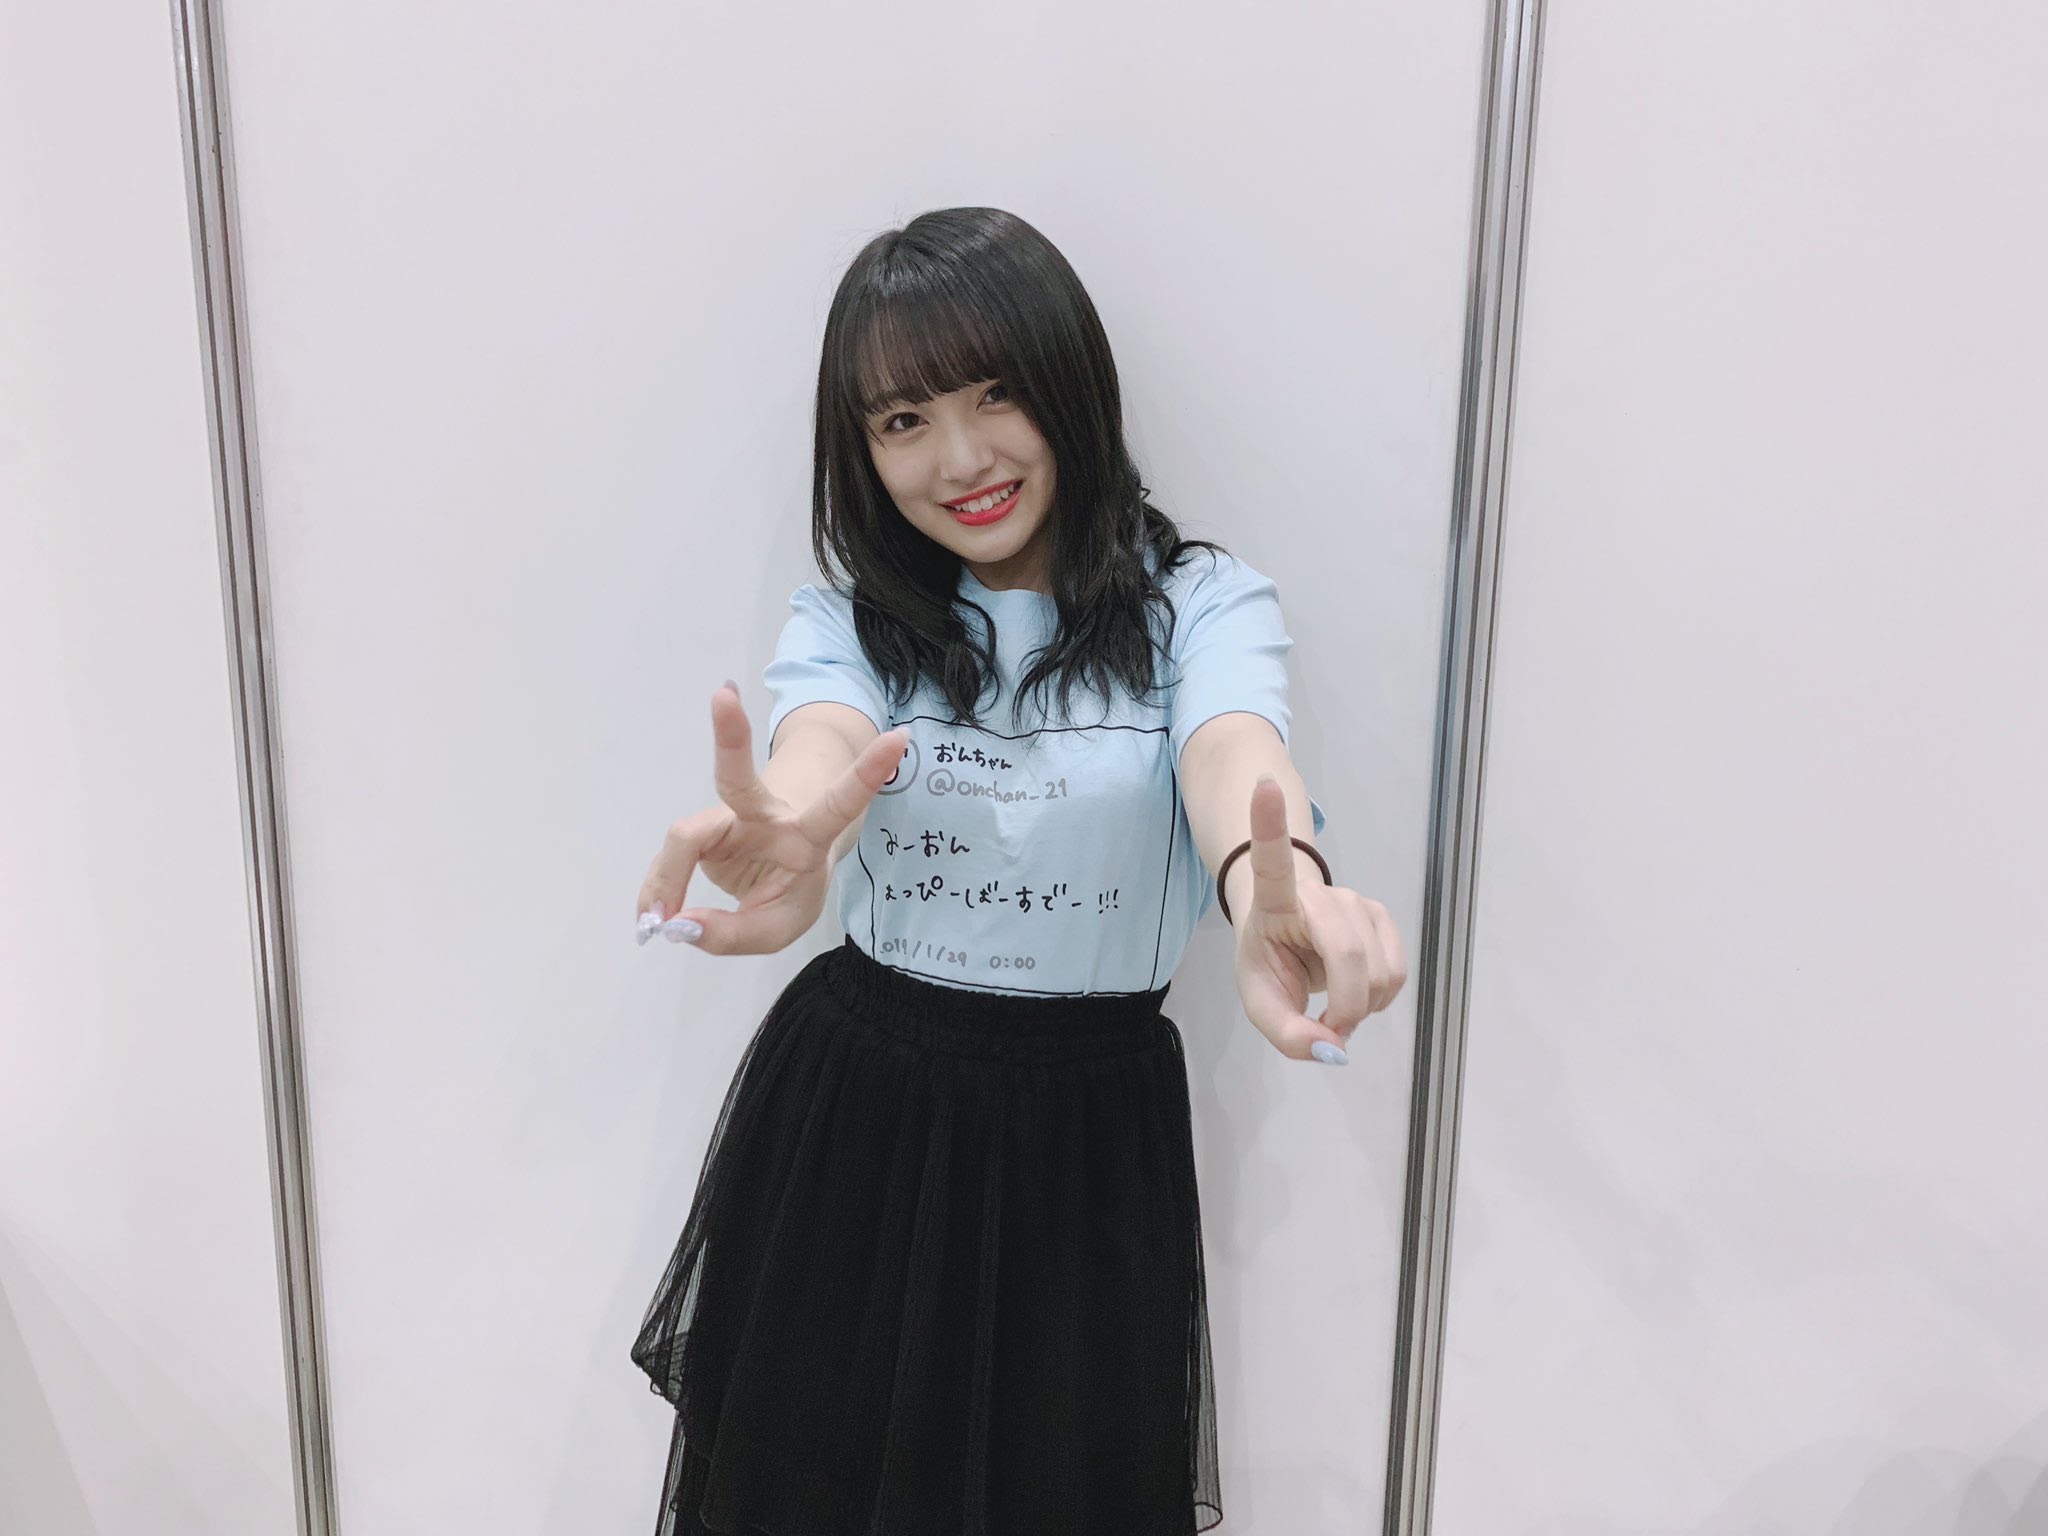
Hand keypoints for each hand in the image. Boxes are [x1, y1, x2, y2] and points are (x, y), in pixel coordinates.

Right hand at [635, 683, 907, 954]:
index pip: (838, 805)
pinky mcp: (701, 828)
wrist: (773, 871)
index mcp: (806, 834)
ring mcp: (726, 816)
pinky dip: (658, 892)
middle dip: (731, 736)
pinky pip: (671, 861)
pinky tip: (652, 914)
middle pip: (740, 777)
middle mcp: (765, 814)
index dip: (866, 774)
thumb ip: (734, 934)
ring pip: (686, 836)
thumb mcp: (777, 926)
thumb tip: (680, 925)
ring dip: (665, 880)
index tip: (898, 737)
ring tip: (652, 920)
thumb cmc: (790, 889)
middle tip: (723, 696)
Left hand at [1231, 775, 1406, 1064]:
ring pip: (1379, 971)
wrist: (1289, 937)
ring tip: (1334, 1003)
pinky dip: (1378, 999)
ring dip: (1361, 1006)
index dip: (1268, 825)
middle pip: (1349, 954)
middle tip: (1325, 1027)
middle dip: (1344, 1006)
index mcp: (1274, 898)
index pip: (1271, 859)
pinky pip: (1396, 974)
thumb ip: (1289, 1036)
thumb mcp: (1262, 1003)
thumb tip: (1333, 1050)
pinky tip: (1356, 992)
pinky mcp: (1381, 916)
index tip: (1262, 783)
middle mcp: (1320, 894)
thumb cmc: (1270, 960)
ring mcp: (1356, 902)